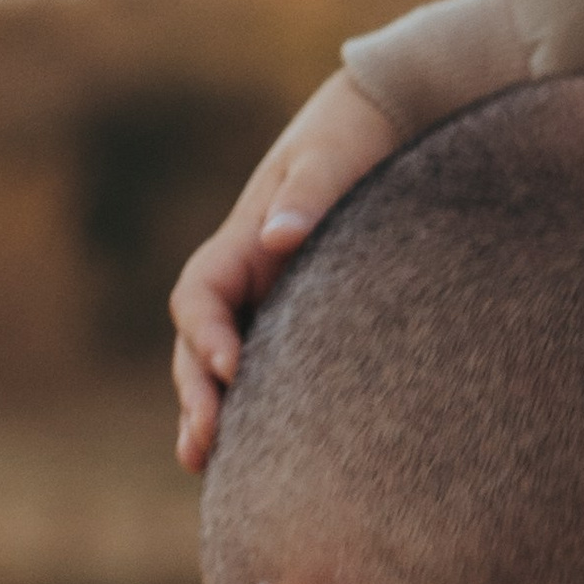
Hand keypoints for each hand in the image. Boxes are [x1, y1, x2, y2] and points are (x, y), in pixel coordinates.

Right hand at [169, 71, 397, 470]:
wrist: (388, 122)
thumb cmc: (356, 136)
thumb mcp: (333, 154)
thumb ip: (310, 193)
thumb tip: (280, 237)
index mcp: (243, 239)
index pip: (200, 291)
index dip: (204, 332)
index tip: (229, 367)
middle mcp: (246, 277)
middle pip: (198, 341)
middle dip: (195, 390)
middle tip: (205, 440)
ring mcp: (269, 303)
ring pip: (223, 364)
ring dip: (209, 410)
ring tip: (203, 462)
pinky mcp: (300, 324)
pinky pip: (266, 370)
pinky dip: (251, 408)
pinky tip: (251, 457)